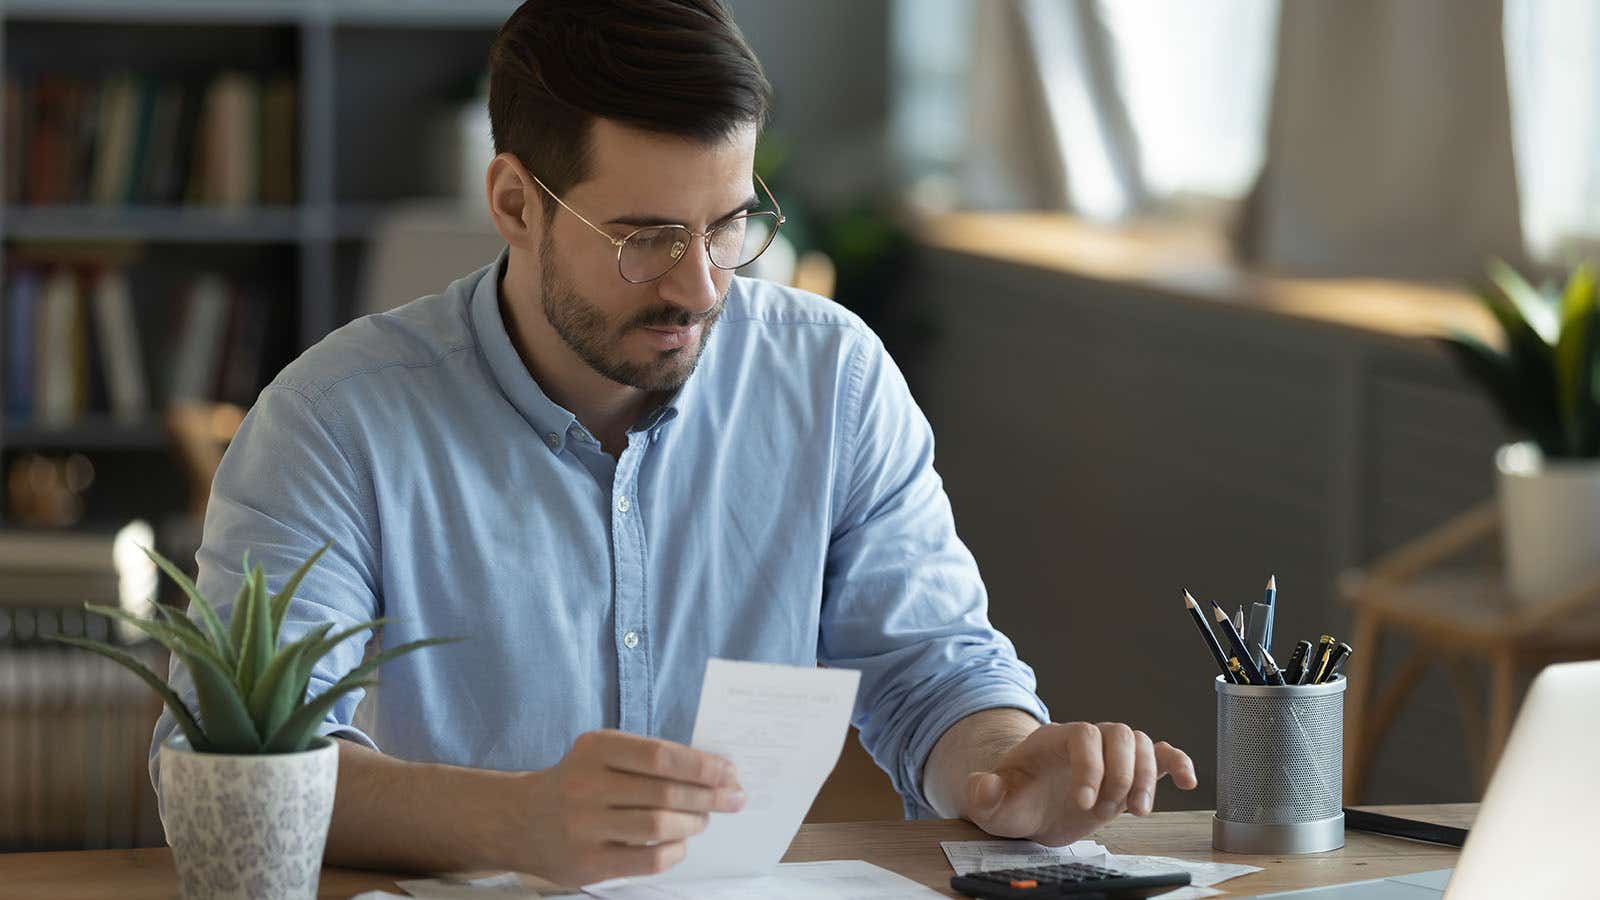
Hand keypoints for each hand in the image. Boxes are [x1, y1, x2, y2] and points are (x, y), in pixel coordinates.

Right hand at [517, 729, 745, 884]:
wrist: (521, 820)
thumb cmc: (580, 781)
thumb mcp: (604, 755)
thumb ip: (649, 759)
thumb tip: (714, 773)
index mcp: (595, 749)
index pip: (661, 756)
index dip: (702, 765)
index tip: (730, 772)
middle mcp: (585, 785)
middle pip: (664, 792)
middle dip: (709, 796)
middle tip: (734, 798)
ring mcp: (584, 826)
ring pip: (659, 826)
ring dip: (693, 823)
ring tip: (704, 819)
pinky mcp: (587, 863)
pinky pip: (647, 860)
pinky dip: (674, 851)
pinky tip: (680, 844)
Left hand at [960, 722, 1196, 845]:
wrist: (1026, 808)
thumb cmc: (1011, 800)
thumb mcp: (991, 803)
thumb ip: (985, 794)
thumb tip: (985, 787)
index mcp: (1053, 740)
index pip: (1083, 735)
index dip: (1090, 766)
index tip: (1083, 803)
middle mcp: (1085, 741)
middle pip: (1119, 733)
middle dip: (1123, 773)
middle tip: (1112, 810)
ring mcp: (1108, 756)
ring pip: (1141, 744)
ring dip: (1147, 777)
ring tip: (1137, 812)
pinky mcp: (1125, 774)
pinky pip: (1159, 755)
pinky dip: (1176, 763)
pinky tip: (1187, 781)